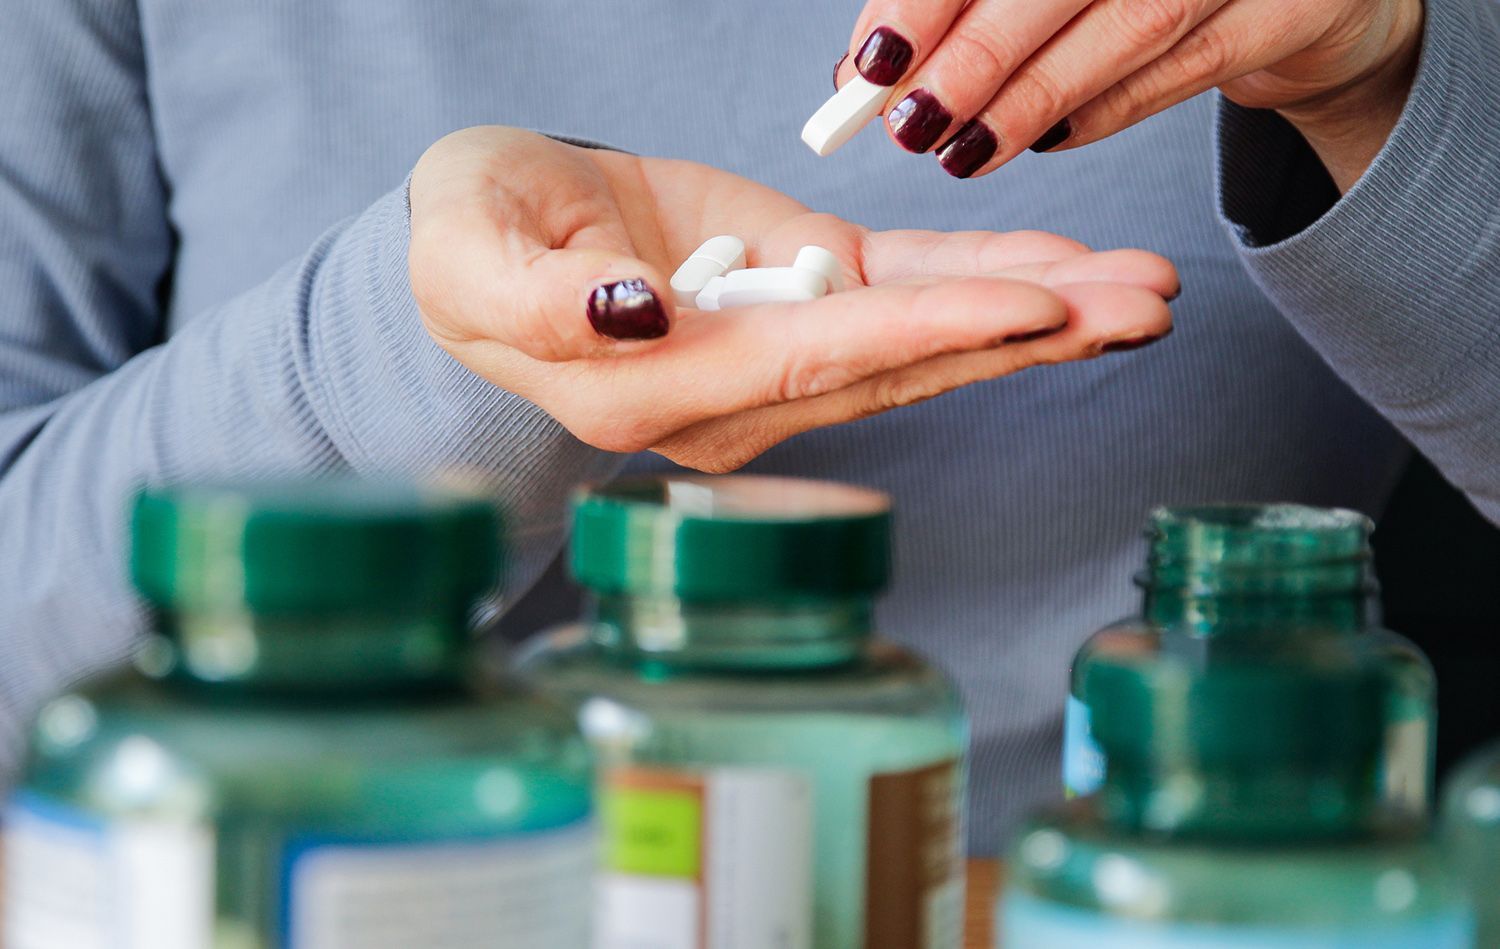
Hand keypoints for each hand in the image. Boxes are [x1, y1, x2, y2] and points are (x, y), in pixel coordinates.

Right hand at [409, 127, 1175, 472]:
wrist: (488, 236)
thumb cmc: (464, 243)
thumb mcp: (468, 254)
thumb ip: (543, 301)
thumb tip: (631, 316)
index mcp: (662, 388)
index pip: (815, 361)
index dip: (928, 330)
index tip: (1039, 306)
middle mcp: (738, 394)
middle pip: (903, 366)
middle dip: (1030, 333)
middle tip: (1148, 305)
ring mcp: (778, 354)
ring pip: (924, 340)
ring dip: (1038, 315)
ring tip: (1148, 291)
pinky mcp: (799, 301)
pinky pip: (903, 294)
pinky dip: (985, 277)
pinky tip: (1068, 267)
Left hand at [841, 0, 1423, 187]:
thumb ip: (970, 4)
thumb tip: (872, 66)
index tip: (876, 58)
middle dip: (977, 53)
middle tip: (912, 121)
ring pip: (1131, 24)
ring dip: (1032, 97)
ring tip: (962, 151)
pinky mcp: (1295, 8)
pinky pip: (1187, 67)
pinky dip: (1105, 110)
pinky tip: (1044, 140)